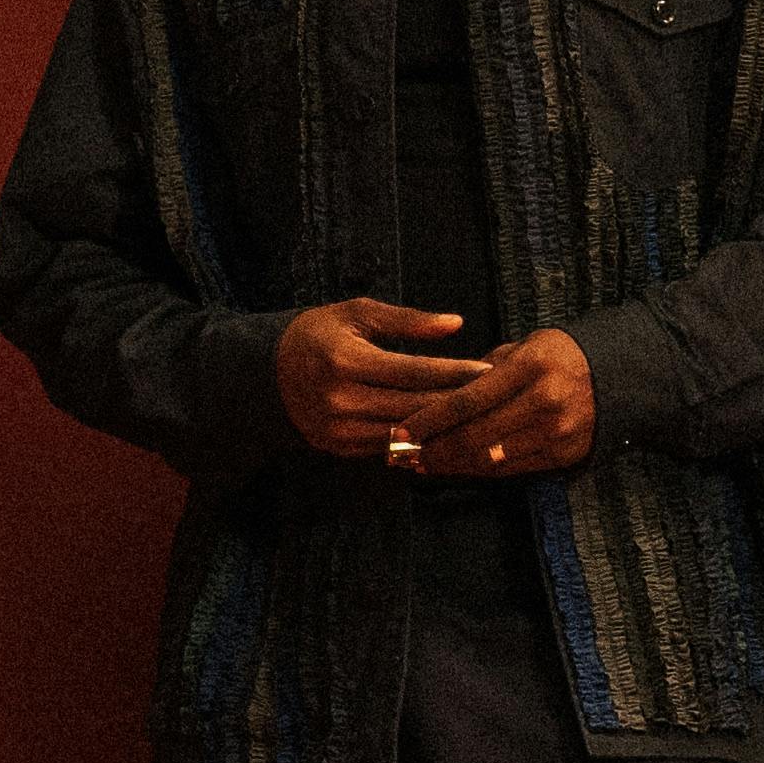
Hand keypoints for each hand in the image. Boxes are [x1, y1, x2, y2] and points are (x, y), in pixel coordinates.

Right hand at [277, 296, 475, 456]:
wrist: (269, 372)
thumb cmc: (320, 334)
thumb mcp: (358, 313)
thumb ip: (408, 320)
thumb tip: (456, 323)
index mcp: (345, 360)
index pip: (414, 371)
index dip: (454, 371)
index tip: (488, 367)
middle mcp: (340, 399)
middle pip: (414, 406)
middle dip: (457, 401)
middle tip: (495, 394)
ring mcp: (337, 430)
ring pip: (406, 433)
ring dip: (442, 426)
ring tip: (476, 414)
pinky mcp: (339, 448)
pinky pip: (389, 448)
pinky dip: (418, 440)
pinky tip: (444, 431)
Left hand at [398, 330, 597, 477]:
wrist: (619, 375)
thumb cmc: (560, 356)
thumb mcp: (525, 347)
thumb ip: (484, 369)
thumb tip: (440, 393)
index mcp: (531, 366)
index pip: (467, 400)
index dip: (428, 420)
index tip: (400, 430)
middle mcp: (545, 401)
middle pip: (474, 435)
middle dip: (433, 449)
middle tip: (401, 455)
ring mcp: (557, 432)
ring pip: (490, 458)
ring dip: (451, 465)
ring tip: (422, 464)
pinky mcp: (565, 455)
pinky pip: (512, 470)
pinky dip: (479, 471)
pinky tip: (457, 468)